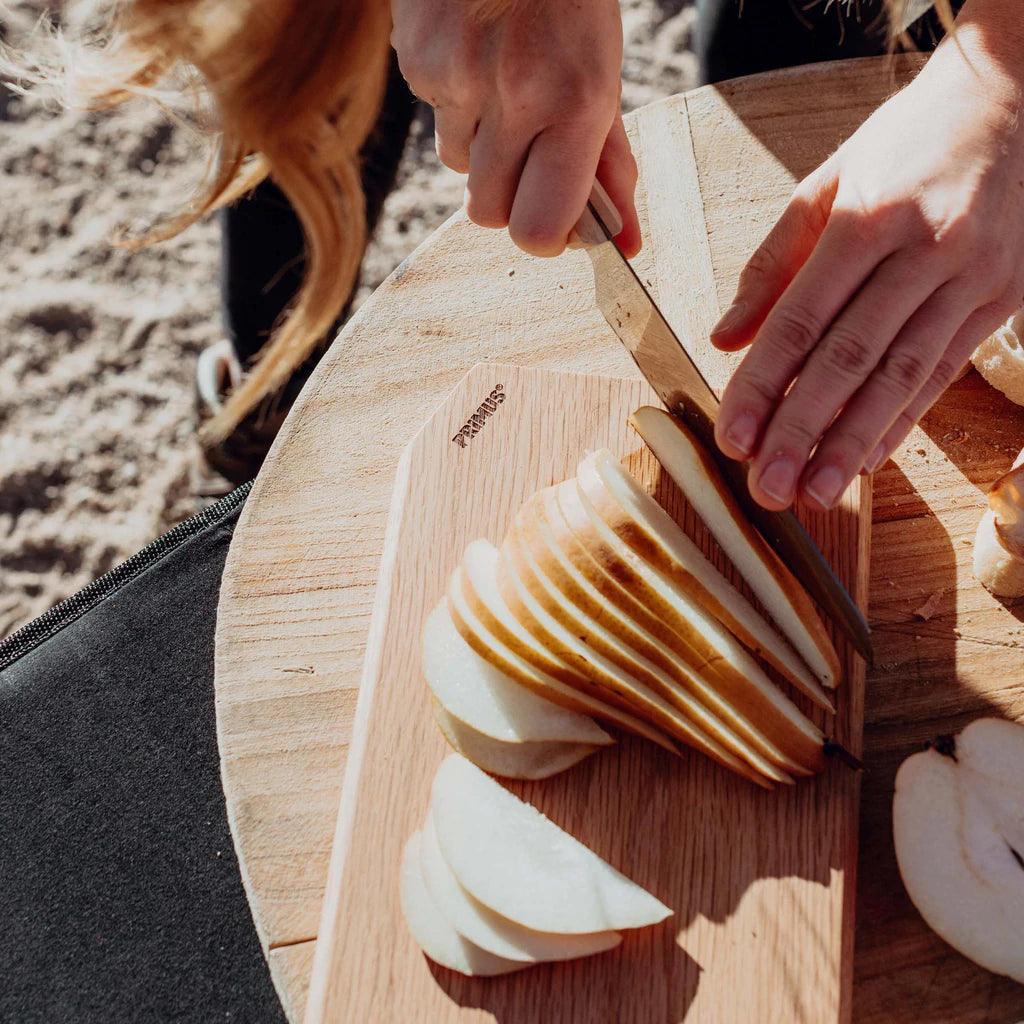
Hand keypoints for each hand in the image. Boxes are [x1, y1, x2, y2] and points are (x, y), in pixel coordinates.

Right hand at [390, 0, 640, 257]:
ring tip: (502, 81)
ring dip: (481, 143)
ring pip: (459, 167)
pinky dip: (456, 99)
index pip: (538, 228)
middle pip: (488, 212)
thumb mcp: (604, 74)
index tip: (552, 221)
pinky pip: (435, 117)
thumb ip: (611, 164)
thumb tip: (624, 243)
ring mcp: (456, 78)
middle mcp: (514, 96)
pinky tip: (474, 52)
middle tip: (529, 147)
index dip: (541, 236)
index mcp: (575, 103)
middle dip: (508, 194)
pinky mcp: (416, 61)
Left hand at [711, 2, 1023, 510]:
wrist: (1014, 100)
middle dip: (803, 431)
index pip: (801, 320)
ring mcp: (973, 277)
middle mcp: (927, 249)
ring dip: (853, 443)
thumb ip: (772, 265)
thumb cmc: (904, 142)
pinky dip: (902, 419)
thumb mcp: (825, 183)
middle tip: (768, 488)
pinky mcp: (1001, 299)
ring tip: (815, 492)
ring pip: (902, 376)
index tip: (732, 436)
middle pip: (852, 358)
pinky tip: (867, 458)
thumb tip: (726, 338)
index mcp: (871, 216)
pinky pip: (943, 372)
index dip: (763, 386)